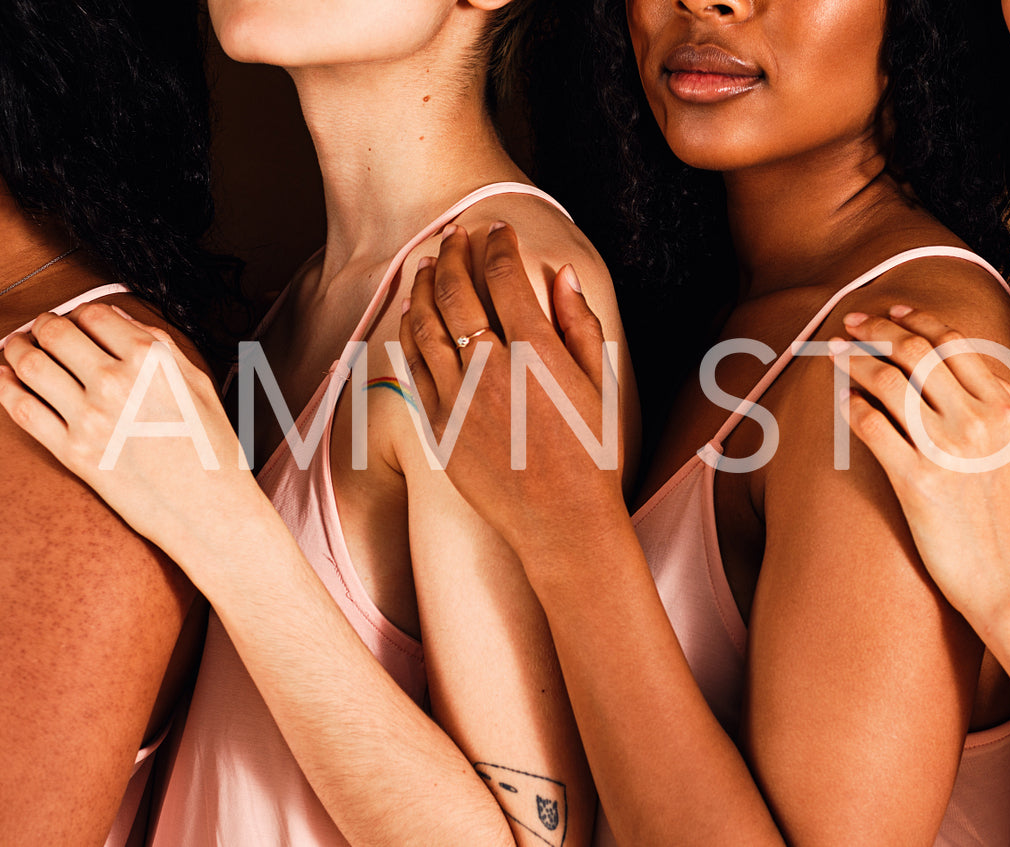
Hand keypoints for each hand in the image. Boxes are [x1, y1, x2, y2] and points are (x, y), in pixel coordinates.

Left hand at [0, 303, 265, 575]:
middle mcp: (117, 383)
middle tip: (41, 328)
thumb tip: (119, 317)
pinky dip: (4, 387)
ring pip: (32, 365)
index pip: (95, 316)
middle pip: (57, 333)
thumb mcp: (199, 385)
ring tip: (16, 346)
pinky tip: (2, 377)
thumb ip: (160, 345)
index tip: (77, 319)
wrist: (209, 510)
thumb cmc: (212, 450)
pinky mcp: (73, 452)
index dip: (80, 312)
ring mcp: (90, 419)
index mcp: (151, 361)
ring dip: (17, 348)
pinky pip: (23, 410)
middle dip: (43, 325)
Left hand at [397, 223, 626, 562]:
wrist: (562, 523)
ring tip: (427, 263)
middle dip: (454, 254)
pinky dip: (411, 334)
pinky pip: (415, 368)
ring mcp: (459, 398)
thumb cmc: (592, 456)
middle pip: (459, 292)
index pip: (506, 277)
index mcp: (536, 353)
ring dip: (425, 286)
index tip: (497, 229)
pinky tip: (413, 315)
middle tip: (453, 233)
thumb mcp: (599, 385)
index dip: (498, 245)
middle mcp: (491, 369)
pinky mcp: (439, 426)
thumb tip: (561, 275)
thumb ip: (579, 324)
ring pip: (427, 325)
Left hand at [832, 306, 1009, 625]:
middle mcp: (978, 421)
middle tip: (852, 323)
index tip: (893, 311)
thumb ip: (1002, 411)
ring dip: (855, 360)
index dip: (918, 320)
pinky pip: (873, 428)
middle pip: (917, 352)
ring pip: (889, 382)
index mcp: (1006, 409)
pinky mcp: (916, 481)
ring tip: (835, 353)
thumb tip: (977, 374)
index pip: (955, 344)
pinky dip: (852, 407)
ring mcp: (947, 449)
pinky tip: (842, 402)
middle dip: (878, 329)